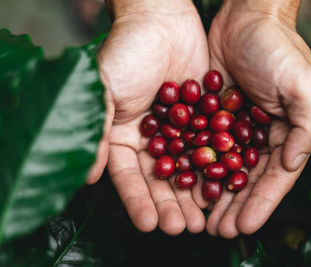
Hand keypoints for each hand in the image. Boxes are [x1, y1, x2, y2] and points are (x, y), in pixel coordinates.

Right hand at [87, 0, 209, 234]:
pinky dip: (215, 167)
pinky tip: (223, 185)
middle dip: (170, 204)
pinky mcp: (201, 119)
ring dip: (194, 194)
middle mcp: (149, 140)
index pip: (128, 177)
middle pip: (159, 180)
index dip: (137, 201)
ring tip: (203, 218)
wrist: (162, 21)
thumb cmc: (127, 51)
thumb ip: (96, 130)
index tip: (149, 224)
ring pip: (186, 169)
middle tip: (182, 227)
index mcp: (122, 137)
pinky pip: (208, 147)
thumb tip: (85, 176)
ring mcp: (177, 131)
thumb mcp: (105, 89)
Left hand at [204, 0, 310, 237]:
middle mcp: (260, 135)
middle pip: (246, 179)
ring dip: (213, 195)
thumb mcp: (303, 85)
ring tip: (201, 220)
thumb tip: (291, 164)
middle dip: (234, 206)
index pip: (275, 177)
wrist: (246, 17)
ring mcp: (233, 127)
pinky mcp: (210, 115)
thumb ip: (306, 127)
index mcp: (286, 133)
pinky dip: (194, 167)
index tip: (245, 227)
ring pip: (222, 169)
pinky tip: (184, 185)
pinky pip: (202, 146)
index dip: (261, 204)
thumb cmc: (278, 48)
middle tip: (218, 231)